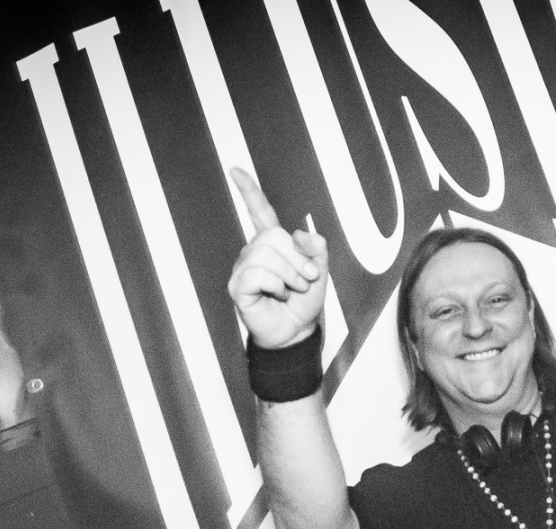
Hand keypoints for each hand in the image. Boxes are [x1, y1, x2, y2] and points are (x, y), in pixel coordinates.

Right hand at [226, 168, 328, 349]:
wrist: (296, 331)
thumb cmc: (304, 302)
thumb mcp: (320, 271)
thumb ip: (317, 248)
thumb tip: (300, 234)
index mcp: (273, 243)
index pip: (260, 211)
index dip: (249, 191)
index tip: (235, 170)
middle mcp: (254, 251)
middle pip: (273, 235)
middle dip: (297, 258)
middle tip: (307, 280)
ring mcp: (244, 267)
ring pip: (266, 254)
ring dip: (290, 275)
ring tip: (292, 290)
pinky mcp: (238, 285)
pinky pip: (258, 273)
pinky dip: (276, 285)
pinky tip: (277, 295)